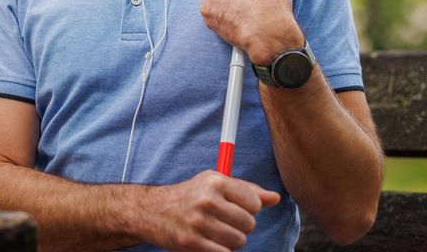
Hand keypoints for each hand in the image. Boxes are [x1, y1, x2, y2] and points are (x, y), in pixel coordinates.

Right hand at [139, 170, 280, 250]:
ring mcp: (198, 222)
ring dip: (231, 241)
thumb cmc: (190, 196)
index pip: (254, 203)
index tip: (235, 209)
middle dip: (240, 227)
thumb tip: (274, 198)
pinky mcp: (191, 242)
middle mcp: (207, 200)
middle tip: (224, 223)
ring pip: (238, 241)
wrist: (152, 211)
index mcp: (216, 181)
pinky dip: (220, 251)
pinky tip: (209, 242)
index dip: (249, 210)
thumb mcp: (215, 184)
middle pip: (248, 224)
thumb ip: (246, 190)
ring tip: (216, 233)